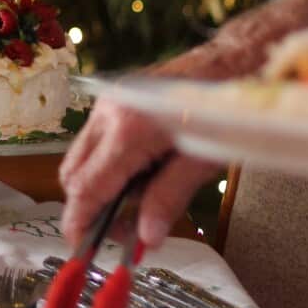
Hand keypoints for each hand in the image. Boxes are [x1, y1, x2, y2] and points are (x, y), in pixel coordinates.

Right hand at [60, 41, 252, 250]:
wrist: (234, 59)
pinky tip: (142, 172)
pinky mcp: (114, 97)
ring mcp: (108, 101)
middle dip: (88, 207)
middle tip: (122, 230)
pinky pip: (95, 140)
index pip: (87, 187)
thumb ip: (168, 199)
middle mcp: (108, 112)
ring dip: (99, 186)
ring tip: (139, 201)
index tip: (82, 247)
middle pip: (73, 174)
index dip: (80, 221)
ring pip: (81, 157)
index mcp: (129, 130)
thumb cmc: (226, 109)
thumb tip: (146, 238)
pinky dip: (107, 164)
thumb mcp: (203, 161)